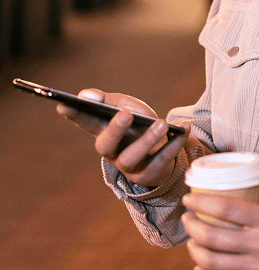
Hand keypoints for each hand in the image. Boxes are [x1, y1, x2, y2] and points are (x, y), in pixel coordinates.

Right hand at [57, 88, 189, 187]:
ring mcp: (129, 166)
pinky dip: (175, 144)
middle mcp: (112, 152)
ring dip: (148, 139)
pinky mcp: (149, 175)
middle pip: (105, 146)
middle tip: (126, 114)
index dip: (74, 115)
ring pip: (133, 157)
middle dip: (114, 130)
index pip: (86, 122)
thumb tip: (86, 94)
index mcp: (104, 132)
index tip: (63, 104)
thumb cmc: (140, 124)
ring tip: (163, 123)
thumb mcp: (126, 107)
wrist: (164, 149)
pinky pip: (161, 161)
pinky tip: (184, 128)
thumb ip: (108, 101)